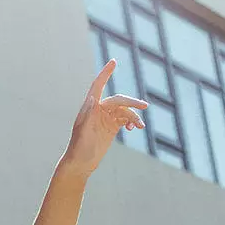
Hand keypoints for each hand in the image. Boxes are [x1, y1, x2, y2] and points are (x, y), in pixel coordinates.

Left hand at [62, 59, 147, 176]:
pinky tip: (136, 128)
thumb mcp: (83, 132)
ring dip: (134, 116)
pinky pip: (125, 119)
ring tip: (140, 126)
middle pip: (118, 100)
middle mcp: (97, 110)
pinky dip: (132, 121)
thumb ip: (88, 115)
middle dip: (131, 102)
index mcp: (89, 107)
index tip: (114, 61)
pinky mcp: (111, 127)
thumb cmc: (79, 148)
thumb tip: (93, 98)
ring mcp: (105, 118)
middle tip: (145, 106)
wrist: (81, 163)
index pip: (98, 85)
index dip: (105, 73)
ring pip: (124, 110)